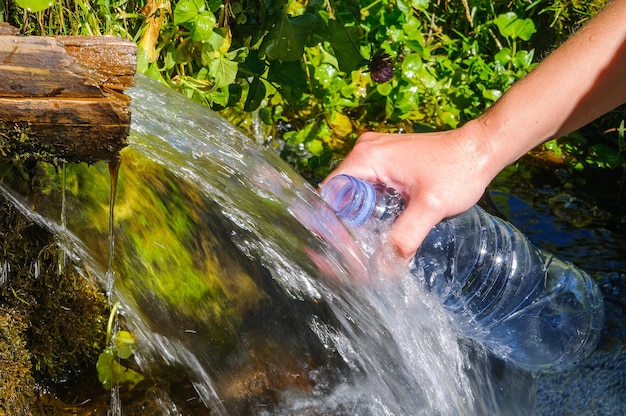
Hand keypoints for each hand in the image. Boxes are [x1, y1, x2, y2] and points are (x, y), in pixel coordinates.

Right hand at [322, 120, 494, 260]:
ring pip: (354, 193)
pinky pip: (368, 187)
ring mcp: (376, 154)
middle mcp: (365, 151)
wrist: (481, 149)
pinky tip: (378, 228)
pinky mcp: (388, 161)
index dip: (331, 223)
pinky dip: (370, 208)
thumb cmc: (458, 170)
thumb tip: (384, 270)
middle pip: (340, 194)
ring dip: (357, 218)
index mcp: (367, 157)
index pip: (331, 193)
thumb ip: (405, 238)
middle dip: (343, 225)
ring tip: (362, 247)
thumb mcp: (430, 208)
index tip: (339, 249)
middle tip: (350, 255)